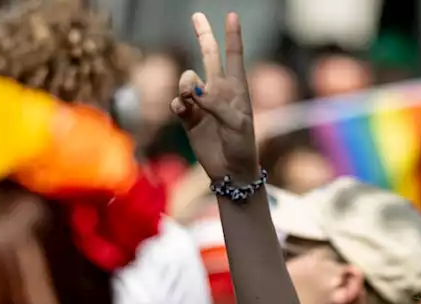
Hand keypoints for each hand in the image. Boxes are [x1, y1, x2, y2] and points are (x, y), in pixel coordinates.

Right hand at [171, 13, 258, 183]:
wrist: (231, 171)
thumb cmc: (242, 146)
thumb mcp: (237, 124)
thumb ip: (216, 104)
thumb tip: (193, 90)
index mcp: (237, 89)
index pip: (233, 56)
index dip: (232, 36)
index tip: (232, 15)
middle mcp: (219, 91)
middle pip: (209, 56)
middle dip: (203, 35)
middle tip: (197, 15)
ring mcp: (202, 104)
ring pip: (187, 80)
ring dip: (185, 83)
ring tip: (189, 97)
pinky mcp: (189, 119)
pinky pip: (178, 103)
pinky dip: (178, 104)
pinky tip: (183, 110)